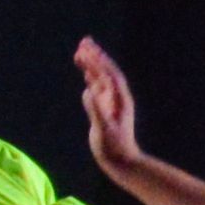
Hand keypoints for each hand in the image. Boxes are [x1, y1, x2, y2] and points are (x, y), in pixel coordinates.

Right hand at [72, 35, 144, 167]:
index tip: (87, 48)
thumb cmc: (114, 148)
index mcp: (119, 99)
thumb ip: (96, 110)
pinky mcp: (106, 110)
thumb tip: (88, 91)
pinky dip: (91, 78)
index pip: (108, 75)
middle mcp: (117, 98)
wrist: (123, 163)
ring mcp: (112, 103)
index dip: (98, 61)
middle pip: (106, 72)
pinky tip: (86, 74)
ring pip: (101, 79)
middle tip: (83, 41)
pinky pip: (98, 89)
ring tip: (81, 52)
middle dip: (96, 56)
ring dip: (92, 65)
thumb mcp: (104, 129)